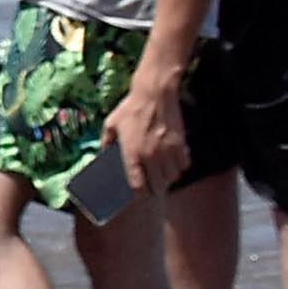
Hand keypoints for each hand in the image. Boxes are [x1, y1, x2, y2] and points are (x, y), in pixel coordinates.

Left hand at [116, 76, 191, 192]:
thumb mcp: (111, 124)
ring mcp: (168, 152)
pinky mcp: (181, 145)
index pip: (138, 185)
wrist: (154, 94)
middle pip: (158, 186)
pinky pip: (184, 166)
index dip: (139, 194)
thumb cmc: (131, 108)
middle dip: (155, 189)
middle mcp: (151, 156)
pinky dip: (179, 168)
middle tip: (152, 186)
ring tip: (162, 175)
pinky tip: (173, 163)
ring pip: (172, 178)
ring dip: (167, 179)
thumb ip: (107, 142)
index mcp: (132, 153)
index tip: (138, 194)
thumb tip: (103, 156)